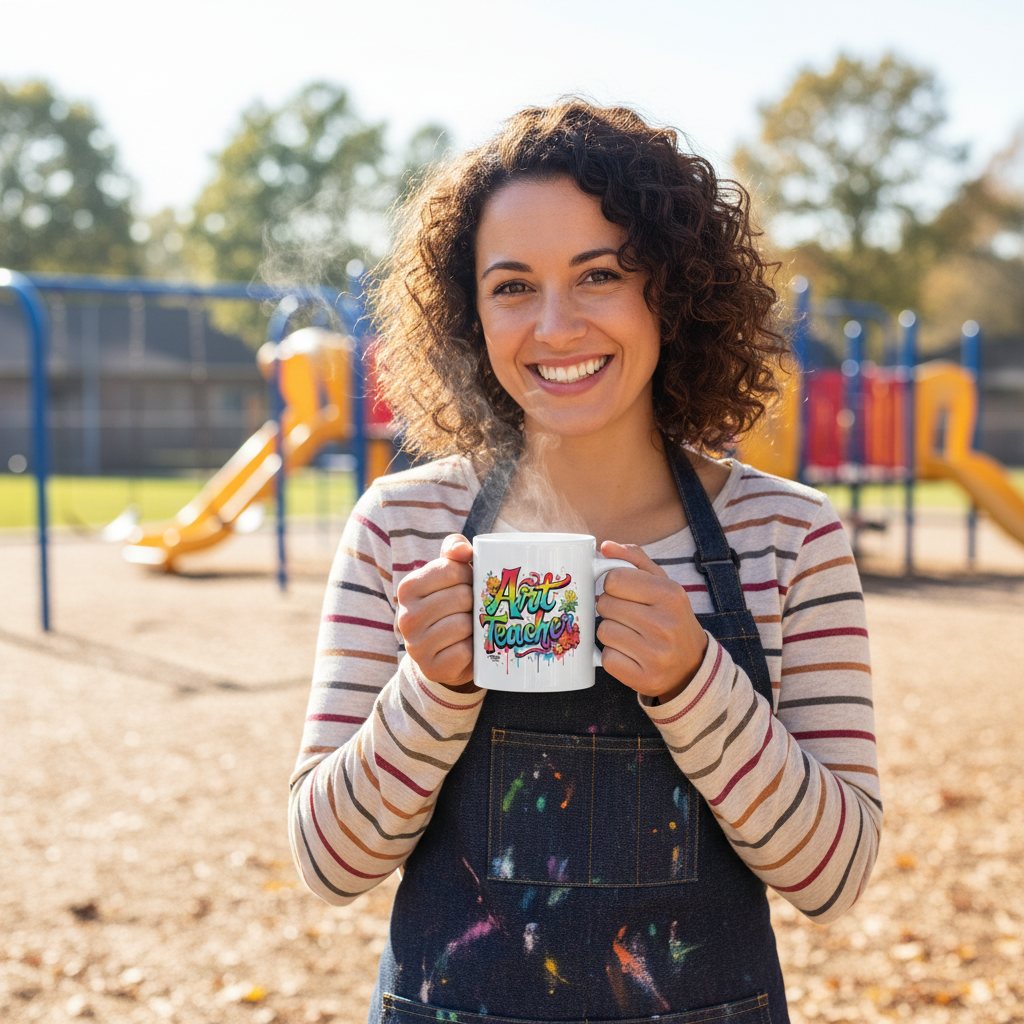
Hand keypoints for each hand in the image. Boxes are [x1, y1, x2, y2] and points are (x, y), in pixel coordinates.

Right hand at [395, 534, 477, 690]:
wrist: (446, 654)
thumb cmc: (451, 606)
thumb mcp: (450, 574)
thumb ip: (454, 551)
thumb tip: (462, 550)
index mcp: (408, 587)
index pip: (452, 569)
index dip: (470, 575)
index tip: (469, 583)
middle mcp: (406, 616)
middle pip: (461, 597)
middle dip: (475, 601)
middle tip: (472, 608)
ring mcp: (416, 645)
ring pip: (464, 624)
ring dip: (475, 626)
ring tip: (469, 627)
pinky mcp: (431, 668)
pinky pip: (465, 651)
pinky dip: (473, 649)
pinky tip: (467, 647)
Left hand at [595, 540, 708, 702]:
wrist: (691, 666)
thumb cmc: (669, 617)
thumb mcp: (661, 584)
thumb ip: (634, 560)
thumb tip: (605, 547)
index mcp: (670, 594)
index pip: (614, 579)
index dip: (612, 585)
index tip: (623, 593)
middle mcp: (666, 624)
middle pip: (604, 604)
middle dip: (610, 608)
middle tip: (628, 616)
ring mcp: (656, 654)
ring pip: (602, 631)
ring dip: (609, 632)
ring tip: (630, 635)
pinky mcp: (645, 679)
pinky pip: (606, 658)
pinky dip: (612, 656)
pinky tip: (630, 655)